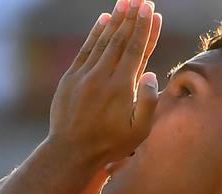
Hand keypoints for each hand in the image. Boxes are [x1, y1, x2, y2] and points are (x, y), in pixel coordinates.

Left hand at [47, 0, 162, 165]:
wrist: (72, 151)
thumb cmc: (110, 144)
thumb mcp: (139, 131)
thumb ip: (148, 102)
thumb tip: (150, 74)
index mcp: (122, 88)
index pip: (136, 50)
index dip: (144, 29)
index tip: (151, 10)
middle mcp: (102, 76)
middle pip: (120, 40)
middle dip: (132, 18)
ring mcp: (84, 75)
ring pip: (103, 41)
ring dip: (115, 20)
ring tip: (125, 2)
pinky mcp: (70, 78)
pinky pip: (85, 50)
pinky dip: (95, 33)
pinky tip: (103, 20)